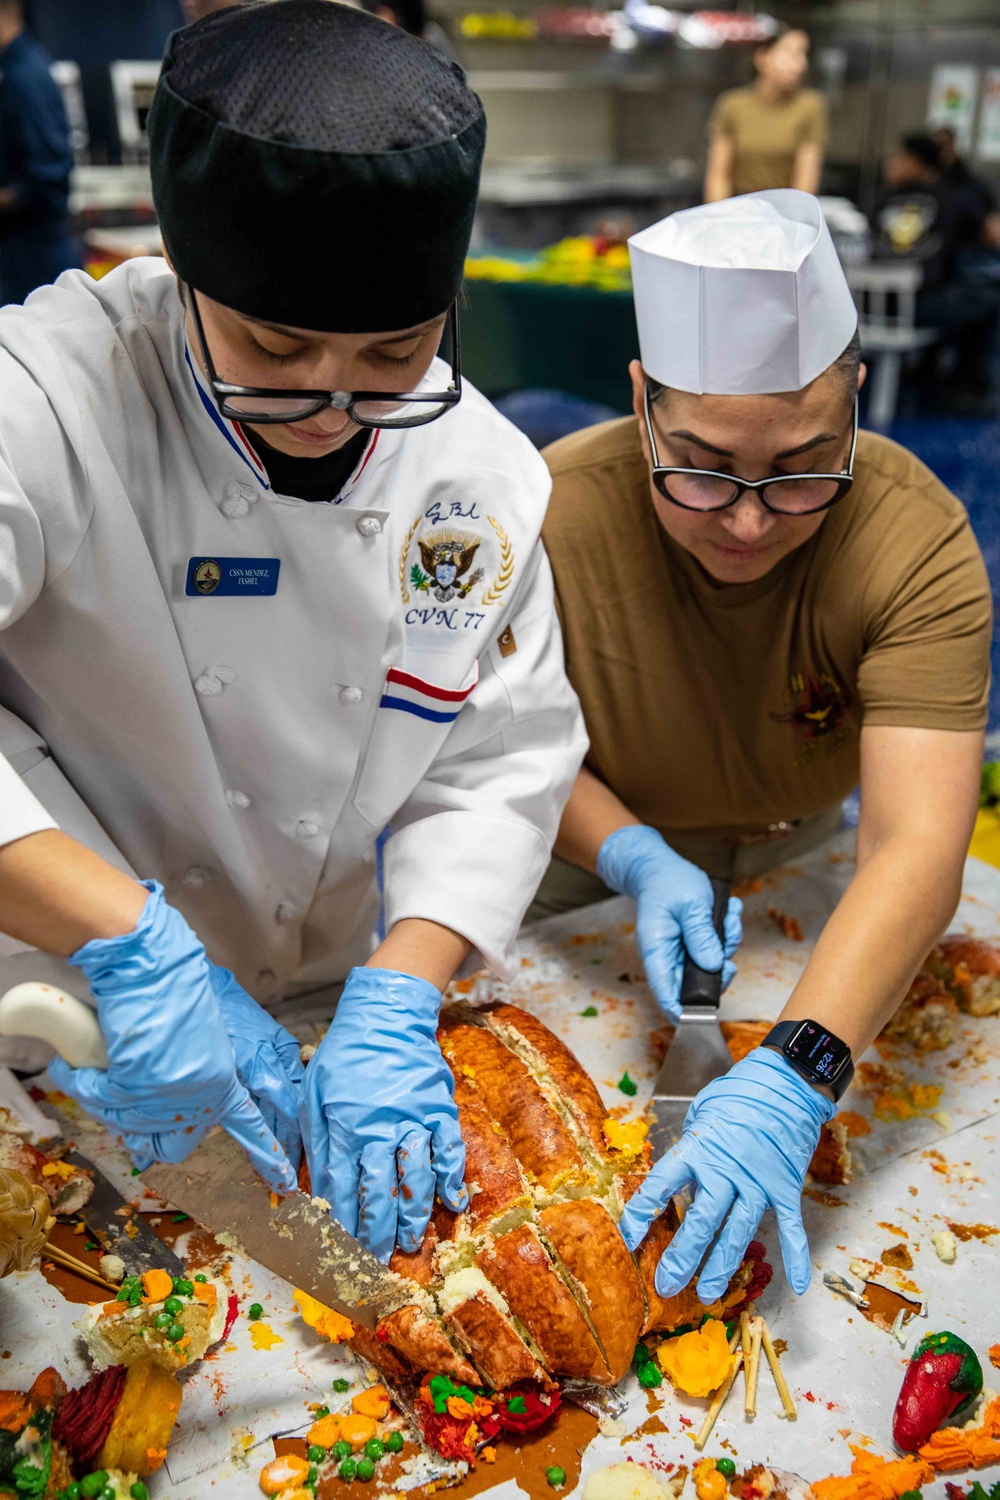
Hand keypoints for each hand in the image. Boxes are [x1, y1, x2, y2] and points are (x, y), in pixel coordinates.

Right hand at [47, 882, 297, 1192]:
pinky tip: (77, 1066)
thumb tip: (158, 1126)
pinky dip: (82, 1081)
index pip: (250, 1125)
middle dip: (143, 1136)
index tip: (285, 1182)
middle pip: (169, 1146)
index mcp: (224, 1078)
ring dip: (105, 1100)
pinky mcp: (137, 1082)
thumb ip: (193, 1080)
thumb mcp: (201, 1042)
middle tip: (125, 1105)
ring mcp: (170, 1091)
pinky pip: (99, 1098)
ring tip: (98, 1070)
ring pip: (127, 1124)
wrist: (152, 966)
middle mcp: (202, 1092)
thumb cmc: (174, 996)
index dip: (266, 1156)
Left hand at [299, 967, 467, 1261]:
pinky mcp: (441, 1107)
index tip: (341, 1252)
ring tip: (410, 1241)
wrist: (386, 1017)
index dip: (342, 1224)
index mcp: (344, 1125)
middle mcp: (380, 1127)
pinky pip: (450, 1149)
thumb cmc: (344, 1058)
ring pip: (416, 1177)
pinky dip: (453, 1178)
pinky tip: (453, 1203)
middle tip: (377, 1261)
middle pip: (380, 1191)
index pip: (343, 1188)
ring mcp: (414, 1118)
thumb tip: (312, 1192)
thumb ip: (315, 1143)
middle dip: (377, 1233)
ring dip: (414, 1215)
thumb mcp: (314, 1096)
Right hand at [597, 825, 741, 1021]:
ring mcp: (683, 952)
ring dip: (727, 944)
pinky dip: (728, 932)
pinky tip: (728, 911)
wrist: (660, 867)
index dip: (683, 1011)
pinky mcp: (696, 944)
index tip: (704, 1016)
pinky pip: (718, 949)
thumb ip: (701, 934)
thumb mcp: (689, 904)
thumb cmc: (668, 882)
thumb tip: (714, 965)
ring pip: (712, 966)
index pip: (665, 993)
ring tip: (728, 916)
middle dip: (720, 970)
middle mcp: (669, 957)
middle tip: (729, 954)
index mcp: (657, 951)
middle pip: (695, 986)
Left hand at [618, 1049, 834, 1299]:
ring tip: (708, 1295)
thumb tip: (682, 1184)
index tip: (627, 1241)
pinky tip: (799, 1285)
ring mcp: (758, 1181)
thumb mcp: (700, 1115)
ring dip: (723, 1266)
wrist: (784, 1081)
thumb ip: (691, 1151)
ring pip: (738, 1232)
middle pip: (701, 1221)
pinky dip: (796, 1255)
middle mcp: (725, 1170)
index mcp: (697, 1149)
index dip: (641, 1215)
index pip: (661, 1186)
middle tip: (666, 1287)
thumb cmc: (736, 1095)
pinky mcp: (785, 1186)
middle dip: (683, 1258)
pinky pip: (791, 1226)